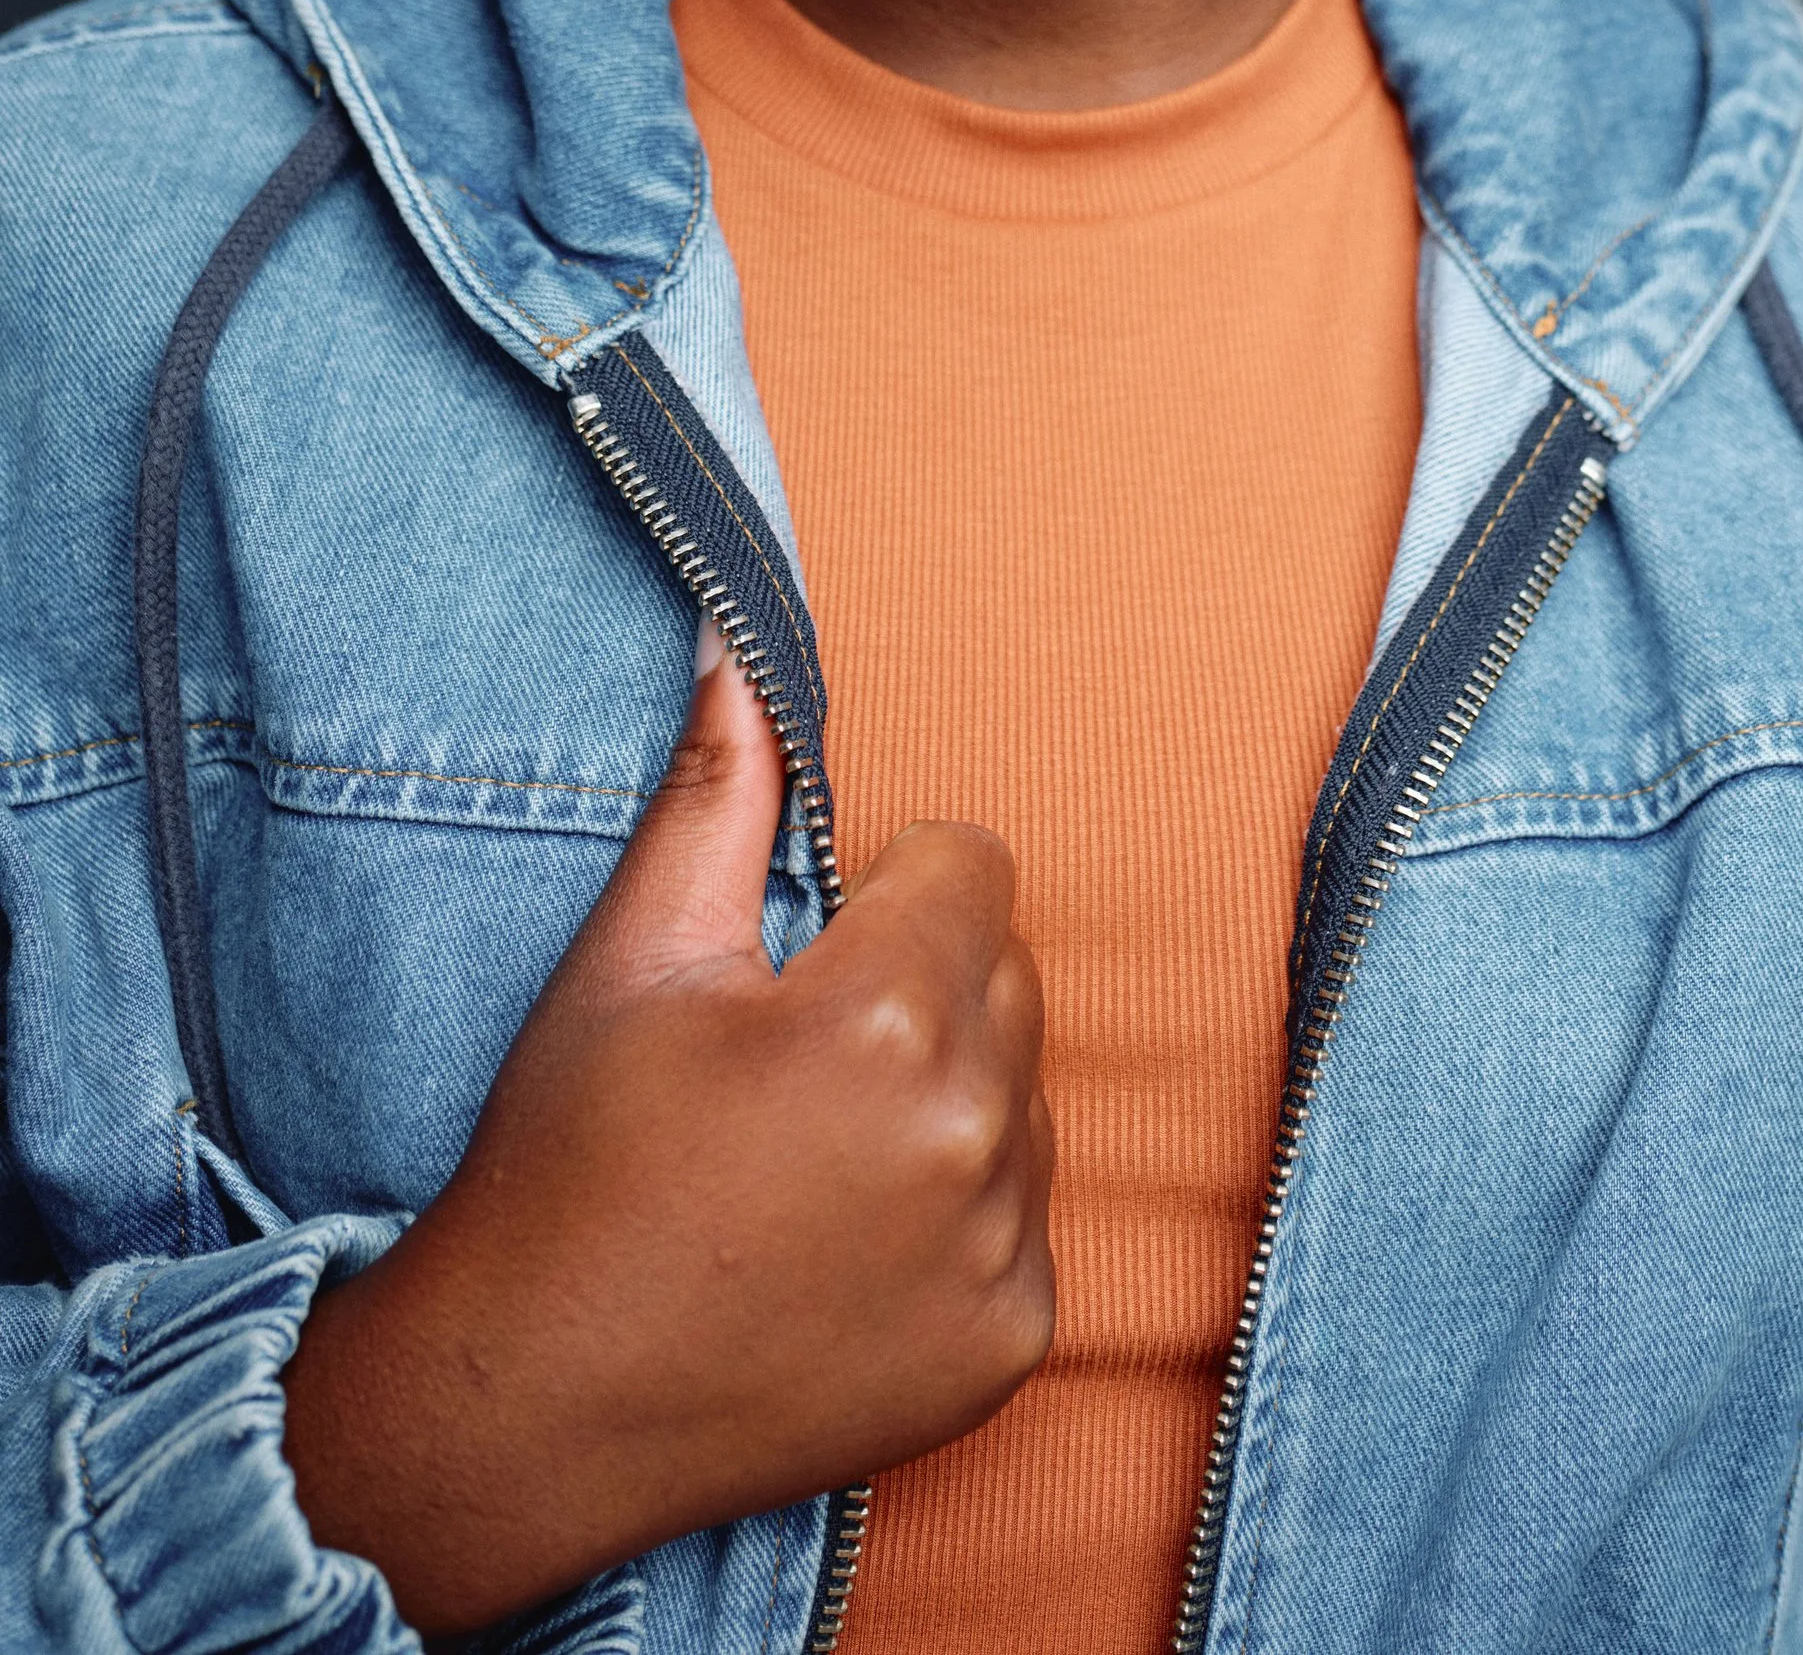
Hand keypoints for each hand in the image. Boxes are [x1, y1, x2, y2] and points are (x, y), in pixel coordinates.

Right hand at [282, 632, 1053, 1627]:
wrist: (528, 1407)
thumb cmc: (569, 1165)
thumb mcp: (634, 957)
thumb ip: (719, 788)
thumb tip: (738, 641)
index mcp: (886, 1016)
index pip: (972, 862)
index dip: (884, 889)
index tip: (803, 957)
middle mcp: (971, 1131)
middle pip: (1007, 973)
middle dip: (921, 984)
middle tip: (793, 1062)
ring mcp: (999, 1249)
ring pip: (1024, 1091)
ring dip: (947, 1096)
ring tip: (811, 1156)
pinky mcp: (1009, 1341)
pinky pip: (1027, 1216)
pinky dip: (959, 1217)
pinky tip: (844, 1245)